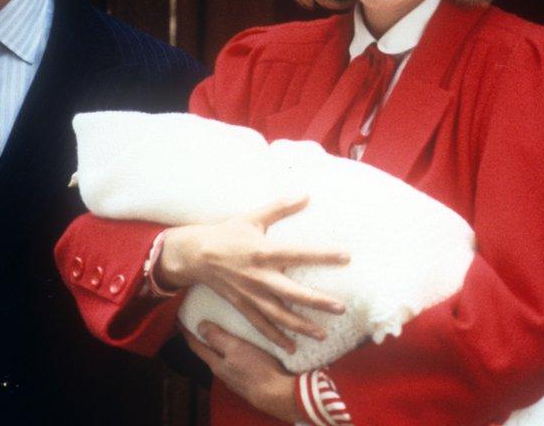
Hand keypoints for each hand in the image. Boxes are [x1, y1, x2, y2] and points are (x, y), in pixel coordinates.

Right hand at [156, 195, 349, 352]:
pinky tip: (292, 348)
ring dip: (301, 326)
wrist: (196, 254)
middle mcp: (259, 276)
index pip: (298, 254)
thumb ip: (280, 207)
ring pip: (279, 315)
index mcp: (263, 252)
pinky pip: (260, 325)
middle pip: (292, 293)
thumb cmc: (227, 233)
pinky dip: (275, 337)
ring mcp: (250, 294)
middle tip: (341, 308)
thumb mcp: (253, 217)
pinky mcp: (242, 305)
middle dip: (317, 302)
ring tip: (322, 334)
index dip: (322, 255)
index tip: (346, 256)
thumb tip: (306, 195)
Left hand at [186, 321, 302, 422]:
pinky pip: (237, 364)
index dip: (187, 333)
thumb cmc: (257, 369)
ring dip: (220, 347)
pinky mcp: (250, 382)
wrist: (280, 395)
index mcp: (217, 364)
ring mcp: (237, 379)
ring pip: (223, 360)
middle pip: (209, 353)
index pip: (197, 346)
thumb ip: (217, 338)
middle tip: (200, 323)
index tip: (179, 321)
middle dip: (203, 339)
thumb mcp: (236, 348)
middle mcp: (224, 373)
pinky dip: (234, 353)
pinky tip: (243, 349)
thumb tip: (199, 326)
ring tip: (223, 333)